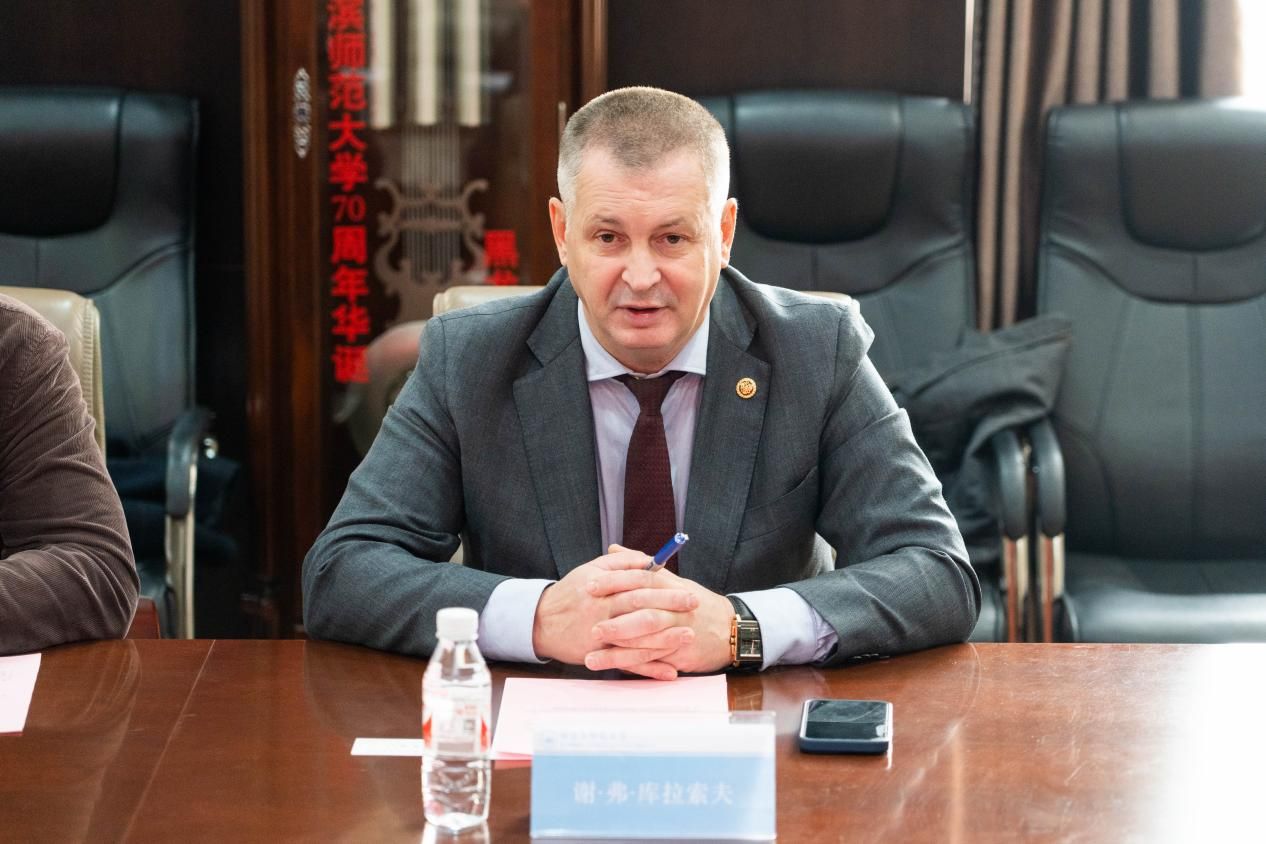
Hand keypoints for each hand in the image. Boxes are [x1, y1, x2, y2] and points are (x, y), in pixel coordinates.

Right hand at [532, 545, 698, 674]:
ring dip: (664, 638)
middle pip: (640, 606)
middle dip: (669, 605)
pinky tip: (670, 671)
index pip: (637, 583)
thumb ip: (621, 562)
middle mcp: (602, 609)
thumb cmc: (571, 593)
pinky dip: (649, 669)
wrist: (541, 622)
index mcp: (602, 586)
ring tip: (688, 636)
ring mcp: (600, 634)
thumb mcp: (591, 569)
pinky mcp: (599, 654)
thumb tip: (649, 559)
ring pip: (636, 637)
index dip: (663, 585)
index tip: (686, 587)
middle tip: (694, 604)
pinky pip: (627, 663)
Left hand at [584, 564, 734, 675]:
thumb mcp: (673, 581)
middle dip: (615, 620)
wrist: (729, 631)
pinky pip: (654, 661)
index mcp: (672, 586)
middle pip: (644, 611)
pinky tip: (613, 668)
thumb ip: (640, 565)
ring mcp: (679, 633)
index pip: (641, 579)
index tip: (589, 585)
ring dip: (618, 651)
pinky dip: (633, 665)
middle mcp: (676, 608)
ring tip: (591, 656)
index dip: (614, 582)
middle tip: (590, 625)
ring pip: (647, 641)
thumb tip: (612, 549)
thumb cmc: (695, 603)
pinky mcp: (680, 655)